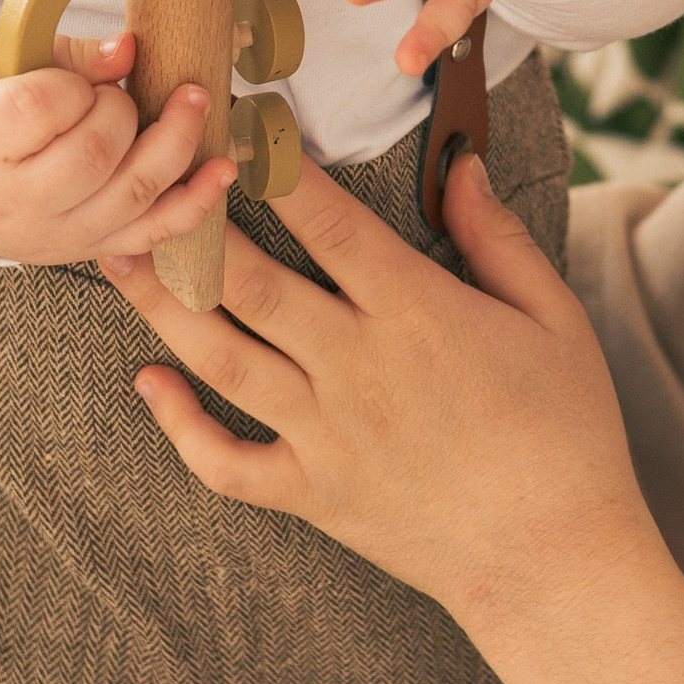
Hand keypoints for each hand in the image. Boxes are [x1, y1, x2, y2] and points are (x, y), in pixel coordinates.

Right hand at [0, 29, 232, 265]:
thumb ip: (63, 56)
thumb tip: (129, 50)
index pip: (37, 108)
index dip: (71, 85)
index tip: (76, 81)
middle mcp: (18, 201)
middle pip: (95, 154)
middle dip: (121, 111)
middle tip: (113, 95)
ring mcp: (61, 232)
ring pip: (134, 192)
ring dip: (176, 142)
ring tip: (193, 101)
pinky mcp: (95, 247)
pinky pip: (155, 232)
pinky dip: (197, 202)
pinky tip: (222, 168)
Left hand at [111, 147, 650, 623]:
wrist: (554, 559)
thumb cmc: (568, 431)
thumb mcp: (554, 318)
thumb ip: (499, 238)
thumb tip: (461, 166)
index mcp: (417, 312)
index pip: (327, 221)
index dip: (274, 168)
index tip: (236, 124)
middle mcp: (356, 366)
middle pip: (250, 281)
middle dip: (194, 223)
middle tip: (151, 177)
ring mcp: (325, 434)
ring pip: (221, 359)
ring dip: (161, 304)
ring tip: (115, 256)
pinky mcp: (311, 494)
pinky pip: (225, 462)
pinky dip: (178, 425)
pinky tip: (147, 382)